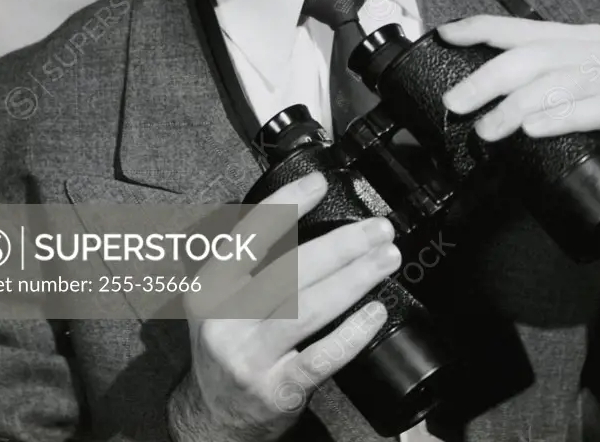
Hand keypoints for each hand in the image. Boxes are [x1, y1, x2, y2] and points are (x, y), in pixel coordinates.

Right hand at [168, 171, 399, 441]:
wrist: (213, 417)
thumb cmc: (230, 343)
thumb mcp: (220, 298)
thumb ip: (251, 261)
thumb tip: (311, 213)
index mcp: (212, 287)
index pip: (249, 235)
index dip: (286, 204)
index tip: (321, 183)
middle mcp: (225, 320)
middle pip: (290, 271)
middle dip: (342, 245)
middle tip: (379, 229)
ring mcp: (250, 357)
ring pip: (310, 308)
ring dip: (356, 279)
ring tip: (387, 259)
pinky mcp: (277, 389)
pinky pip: (322, 356)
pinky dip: (353, 332)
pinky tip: (376, 312)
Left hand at [438, 16, 599, 217]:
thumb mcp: (579, 97)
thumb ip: (541, 89)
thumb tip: (479, 100)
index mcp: (583, 42)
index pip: (523, 28)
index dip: (481, 28)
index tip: (445, 35)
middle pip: (534, 55)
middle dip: (486, 77)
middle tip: (455, 103)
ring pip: (560, 81)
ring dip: (515, 105)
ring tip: (486, 129)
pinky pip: (597, 110)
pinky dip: (560, 117)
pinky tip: (533, 129)